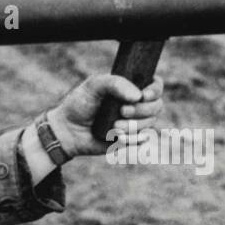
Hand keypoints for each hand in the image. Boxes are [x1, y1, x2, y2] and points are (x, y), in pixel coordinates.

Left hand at [47, 74, 165, 156]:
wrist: (67, 130)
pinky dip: (132, 139)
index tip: (143, 95)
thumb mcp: (94, 85)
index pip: (155, 86)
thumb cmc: (79, 104)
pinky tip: (118, 137)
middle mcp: (136, 104)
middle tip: (123, 111)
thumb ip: (115, 83)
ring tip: (114, 127)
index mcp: (130, 88)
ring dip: (134, 126)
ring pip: (150, 124)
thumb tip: (138, 96)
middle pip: (157, 106)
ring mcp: (134, 123)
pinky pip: (142, 141)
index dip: (155, 90)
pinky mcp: (129, 139)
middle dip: (142, 110)